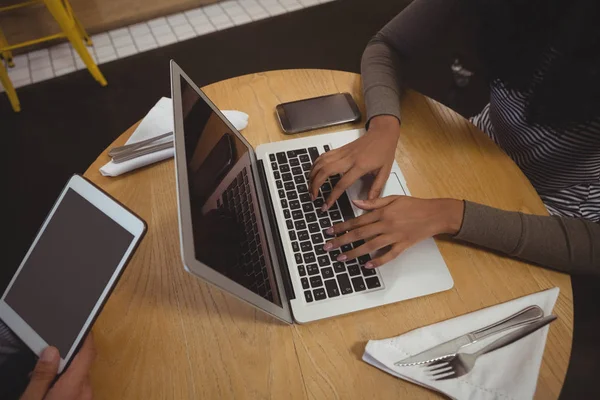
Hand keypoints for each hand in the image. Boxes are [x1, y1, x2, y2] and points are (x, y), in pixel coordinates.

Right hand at [20, 335, 95, 399]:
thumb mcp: (32, 397)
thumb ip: (43, 375)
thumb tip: (51, 351)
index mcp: (74, 386)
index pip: (88, 353)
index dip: (86, 338)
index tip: (81, 327)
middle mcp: (85, 391)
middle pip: (82, 364)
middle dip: (66, 358)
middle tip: (45, 358)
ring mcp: (85, 397)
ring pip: (79, 375)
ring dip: (65, 372)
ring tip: (43, 378)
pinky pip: (78, 386)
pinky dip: (67, 383)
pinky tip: (50, 388)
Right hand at [309, 115, 399, 209]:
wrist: (382, 133)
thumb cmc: (384, 152)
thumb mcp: (385, 172)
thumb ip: (376, 188)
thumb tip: (369, 202)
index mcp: (360, 166)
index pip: (342, 183)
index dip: (332, 196)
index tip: (326, 206)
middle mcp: (348, 159)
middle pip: (325, 171)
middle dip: (315, 185)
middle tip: (313, 196)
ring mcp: (342, 152)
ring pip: (321, 163)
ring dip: (312, 175)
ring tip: (310, 187)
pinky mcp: (340, 149)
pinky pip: (323, 156)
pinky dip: (315, 164)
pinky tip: (313, 172)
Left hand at [323, 196, 463, 267]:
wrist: (435, 213)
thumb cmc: (414, 205)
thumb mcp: (393, 198)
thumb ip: (374, 202)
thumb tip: (356, 203)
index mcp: (382, 212)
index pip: (357, 220)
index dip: (341, 226)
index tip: (329, 231)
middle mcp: (386, 224)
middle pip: (360, 234)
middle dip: (342, 241)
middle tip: (328, 246)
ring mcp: (395, 236)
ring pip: (371, 246)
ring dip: (354, 252)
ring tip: (341, 257)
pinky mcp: (403, 245)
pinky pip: (389, 255)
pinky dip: (378, 261)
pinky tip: (367, 265)